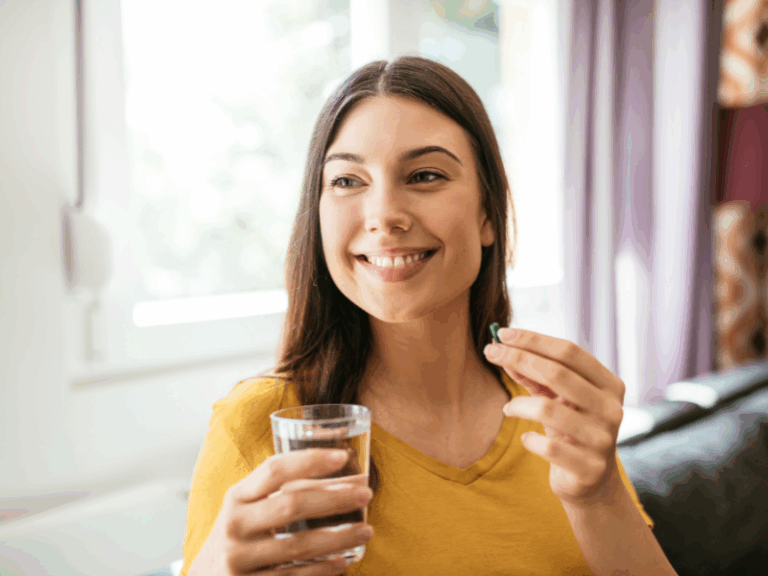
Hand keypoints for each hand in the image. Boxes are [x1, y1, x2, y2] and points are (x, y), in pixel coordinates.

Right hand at [190, 449, 373, 575]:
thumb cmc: (238, 536)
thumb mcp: (247, 509)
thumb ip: (280, 492)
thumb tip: (344, 477)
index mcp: (237, 497)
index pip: (274, 470)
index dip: (309, 460)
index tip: (342, 456)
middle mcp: (235, 525)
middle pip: (291, 504)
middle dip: (333, 498)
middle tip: (366, 493)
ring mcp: (239, 559)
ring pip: (298, 545)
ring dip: (338, 537)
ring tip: (367, 530)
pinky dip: (322, 569)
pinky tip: (344, 561)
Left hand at [484, 328, 625, 507]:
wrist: (590, 481)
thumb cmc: (570, 428)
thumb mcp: (556, 398)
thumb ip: (533, 375)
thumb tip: (502, 348)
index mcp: (609, 385)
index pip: (569, 352)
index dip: (534, 340)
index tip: (502, 333)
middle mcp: (612, 409)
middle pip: (558, 374)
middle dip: (519, 358)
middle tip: (491, 353)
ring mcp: (603, 440)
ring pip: (549, 410)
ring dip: (518, 405)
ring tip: (508, 407)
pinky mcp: (589, 469)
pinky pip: (549, 447)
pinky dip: (530, 439)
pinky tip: (526, 437)